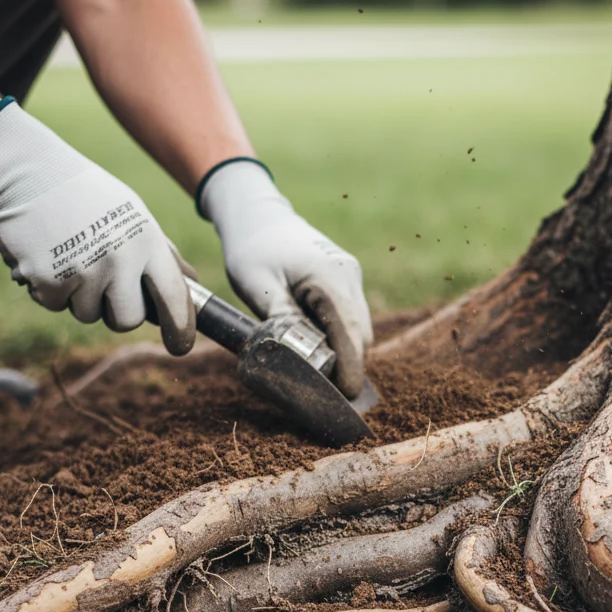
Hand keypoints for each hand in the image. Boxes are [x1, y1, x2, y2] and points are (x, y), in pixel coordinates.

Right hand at [0, 99, 194, 355]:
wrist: (26, 173)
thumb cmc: (87, 196)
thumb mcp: (133, 215)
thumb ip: (160, 252)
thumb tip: (191, 281)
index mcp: (147, 242)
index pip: (175, 297)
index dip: (180, 328)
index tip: (180, 346)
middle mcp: (120, 259)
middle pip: (128, 320)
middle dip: (116, 311)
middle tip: (103, 284)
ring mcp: (84, 272)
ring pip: (89, 316)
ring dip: (79, 297)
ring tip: (71, 257)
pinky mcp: (49, 280)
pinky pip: (56, 306)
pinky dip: (49, 289)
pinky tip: (47, 257)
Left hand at [198, 160, 372, 398]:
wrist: (257, 214)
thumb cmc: (251, 248)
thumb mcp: (258, 287)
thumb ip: (283, 323)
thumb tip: (300, 362)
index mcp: (330, 277)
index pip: (351, 334)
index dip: (351, 369)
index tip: (345, 397)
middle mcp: (348, 276)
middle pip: (360, 335)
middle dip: (349, 366)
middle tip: (326, 395)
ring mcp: (350, 276)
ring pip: (358, 328)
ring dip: (345, 353)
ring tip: (322, 377)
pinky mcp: (345, 280)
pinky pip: (349, 317)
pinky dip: (340, 338)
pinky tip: (321, 352)